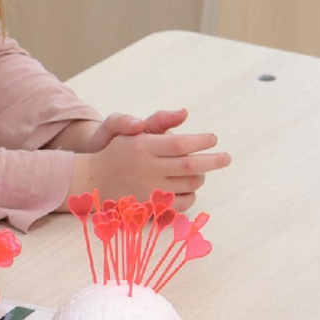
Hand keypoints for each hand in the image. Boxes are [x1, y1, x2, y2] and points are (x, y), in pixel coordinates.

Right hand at [68, 117, 229, 210]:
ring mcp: (149, 190)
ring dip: (201, 176)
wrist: (93, 180)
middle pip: (190, 166)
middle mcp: (147, 169)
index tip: (214, 138)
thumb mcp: (129, 128)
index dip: (201, 141)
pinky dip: (191, 195)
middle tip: (226, 157)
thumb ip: (158, 120)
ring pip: (188, 185)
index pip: (181, 144)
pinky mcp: (150, 207)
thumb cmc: (116, 150)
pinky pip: (181, 204)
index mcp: (143, 147)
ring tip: (203, 169)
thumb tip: (184, 112)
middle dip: (213, 161)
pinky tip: (190, 187)